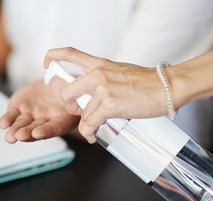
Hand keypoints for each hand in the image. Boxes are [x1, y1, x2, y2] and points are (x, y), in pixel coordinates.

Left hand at [0, 79, 78, 142]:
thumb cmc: (71, 87)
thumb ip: (79, 99)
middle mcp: (46, 120)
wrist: (57, 81)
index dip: (46, 131)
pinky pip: (13, 115)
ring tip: (10, 136)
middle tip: (20, 136)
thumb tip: (85, 102)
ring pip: (22, 124)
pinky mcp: (20, 107)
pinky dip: (7, 119)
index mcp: (63, 119)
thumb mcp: (79, 91)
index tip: (38, 133)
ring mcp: (32, 115)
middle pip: (36, 129)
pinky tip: (3, 124)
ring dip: (15, 130)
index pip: (55, 128)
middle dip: (28, 133)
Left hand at [44, 47, 167, 142]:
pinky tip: (93, 136)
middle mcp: (97, 74)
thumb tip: (92, 96)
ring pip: (82, 113)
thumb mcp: (119, 71)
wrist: (167, 87)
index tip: (45, 63)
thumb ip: (102, 79)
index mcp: (99, 64)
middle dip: (69, 107)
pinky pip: (90, 124)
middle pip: (67, 93)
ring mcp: (102, 89)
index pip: (69, 53)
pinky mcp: (109, 105)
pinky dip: (90, 133)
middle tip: (79, 114)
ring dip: (87, 124)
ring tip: (94, 128)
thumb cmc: (147, 82)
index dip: (53, 57)